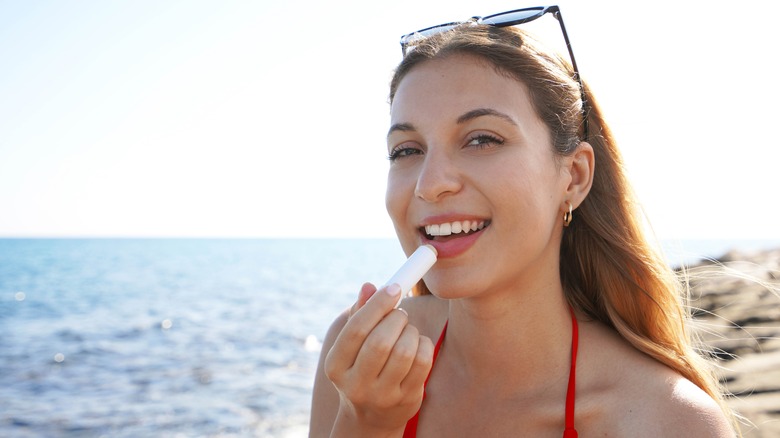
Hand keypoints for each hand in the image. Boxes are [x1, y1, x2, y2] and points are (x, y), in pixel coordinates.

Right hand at [324, 282, 434, 434]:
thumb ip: (358, 314)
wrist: (370, 416)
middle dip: (396, 318)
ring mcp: (382, 396)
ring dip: (410, 331)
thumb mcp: (351, 346)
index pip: (356, 329)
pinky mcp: (407, 399)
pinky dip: (423, 344)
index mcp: (336, 366)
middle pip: (381, 342)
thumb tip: (368, 286)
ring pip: (405, 351)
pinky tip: (416, 344)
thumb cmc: (360, 367)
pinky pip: (422, 362)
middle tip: (400, 313)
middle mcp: (356, 385)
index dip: (377, 304)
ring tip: (406, 330)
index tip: (393, 288)